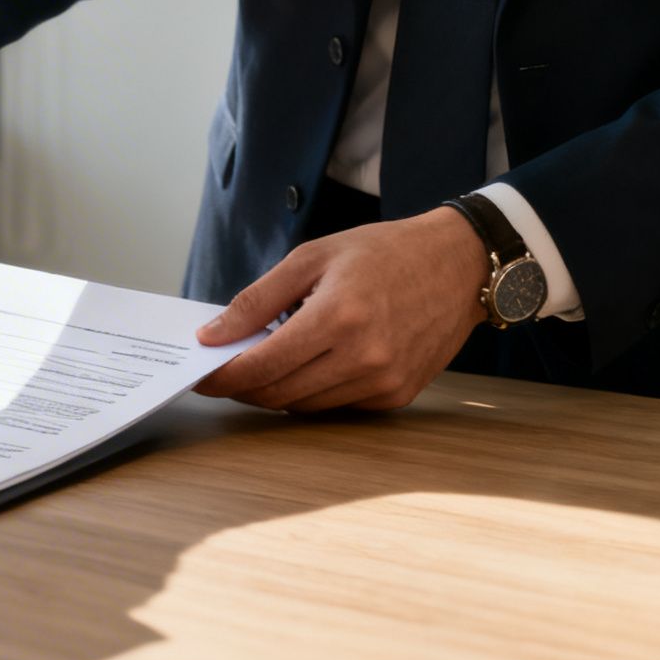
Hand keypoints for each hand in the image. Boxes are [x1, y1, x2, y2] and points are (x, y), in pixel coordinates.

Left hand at [193, 207, 489, 411]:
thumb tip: (213, 334)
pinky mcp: (397, 395)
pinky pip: (337, 406)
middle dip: (243, 386)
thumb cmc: (382, 253)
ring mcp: (384, 381)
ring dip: (276, 390)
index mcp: (338, 317)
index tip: (201, 375)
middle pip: (279, 392)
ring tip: (265, 361)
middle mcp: (364, 357)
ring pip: (305, 406)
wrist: (458, 264)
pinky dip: (312, 391)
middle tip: (223, 370)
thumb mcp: (311, 258)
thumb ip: (257, 299)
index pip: (263, 366)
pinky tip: (310, 364)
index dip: (224, 376)